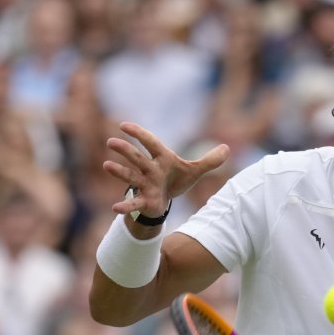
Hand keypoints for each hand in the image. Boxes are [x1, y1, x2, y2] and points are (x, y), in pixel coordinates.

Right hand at [103, 122, 229, 219]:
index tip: (124, 125)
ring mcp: (144, 184)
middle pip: (137, 158)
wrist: (167, 201)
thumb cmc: (175, 181)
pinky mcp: (144, 200)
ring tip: (106, 165)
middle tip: (111, 141)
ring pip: (130, 177)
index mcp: (161, 159)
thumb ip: (210, 160)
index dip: (138, 133)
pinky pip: (134, 203)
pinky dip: (125, 206)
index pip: (150, 142)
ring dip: (119, 172)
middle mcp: (150, 169)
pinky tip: (115, 209)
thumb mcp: (194, 171)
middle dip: (125, 150)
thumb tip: (227, 148)